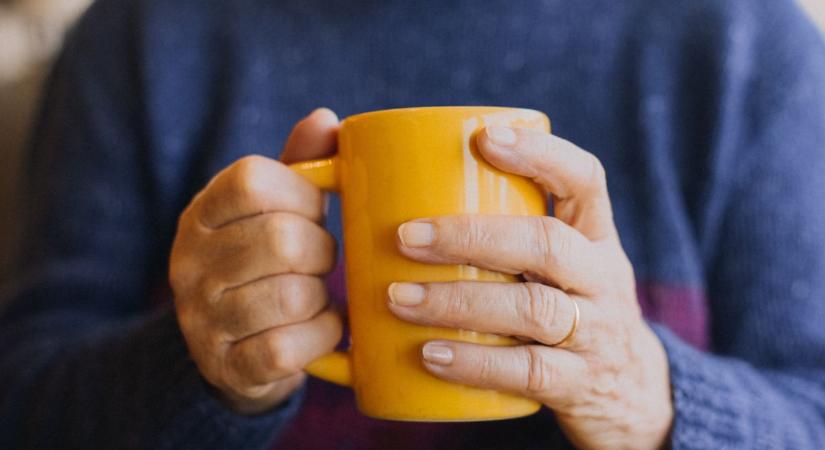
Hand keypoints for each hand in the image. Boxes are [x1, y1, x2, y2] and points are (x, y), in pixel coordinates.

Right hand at [169, 109, 342, 414]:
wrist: (233, 348)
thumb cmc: (267, 263)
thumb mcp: (277, 210)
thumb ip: (300, 165)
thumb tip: (327, 120)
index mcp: (203, 213)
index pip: (253, 179)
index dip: (302, 193)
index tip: (316, 210)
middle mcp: (189, 263)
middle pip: (282, 240)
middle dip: (322, 251)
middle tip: (322, 261)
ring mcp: (202, 318)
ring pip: (290, 296)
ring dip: (322, 297)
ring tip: (317, 295)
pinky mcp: (226, 366)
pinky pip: (287, 348)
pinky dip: (321, 336)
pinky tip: (320, 329)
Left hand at [388, 126, 672, 448]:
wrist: (631, 391)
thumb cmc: (566, 307)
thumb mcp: (561, 264)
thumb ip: (507, 232)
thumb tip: (398, 196)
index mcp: (595, 236)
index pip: (585, 180)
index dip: (540, 154)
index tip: (483, 138)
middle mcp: (603, 278)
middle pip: (546, 245)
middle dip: (470, 236)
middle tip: (405, 236)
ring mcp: (596, 333)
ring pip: (533, 309)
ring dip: (458, 301)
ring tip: (399, 297)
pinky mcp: (579, 384)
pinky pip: (528, 372)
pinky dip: (475, 363)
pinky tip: (430, 354)